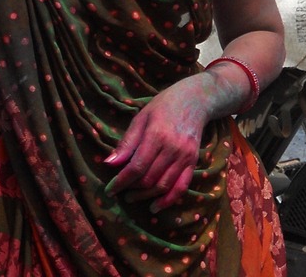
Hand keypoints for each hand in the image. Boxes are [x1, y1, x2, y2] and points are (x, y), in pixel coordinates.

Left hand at [102, 75, 214, 211]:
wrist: (195, 100)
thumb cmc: (163, 106)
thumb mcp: (140, 118)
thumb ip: (126, 143)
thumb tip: (109, 164)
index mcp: (156, 135)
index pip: (136, 167)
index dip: (121, 181)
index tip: (110, 190)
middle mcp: (172, 149)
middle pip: (149, 179)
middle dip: (132, 190)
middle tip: (120, 193)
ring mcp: (185, 157)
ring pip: (164, 186)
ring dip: (146, 197)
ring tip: (132, 198)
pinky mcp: (194, 163)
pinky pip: (182, 187)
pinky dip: (168, 200)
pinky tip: (156, 206)